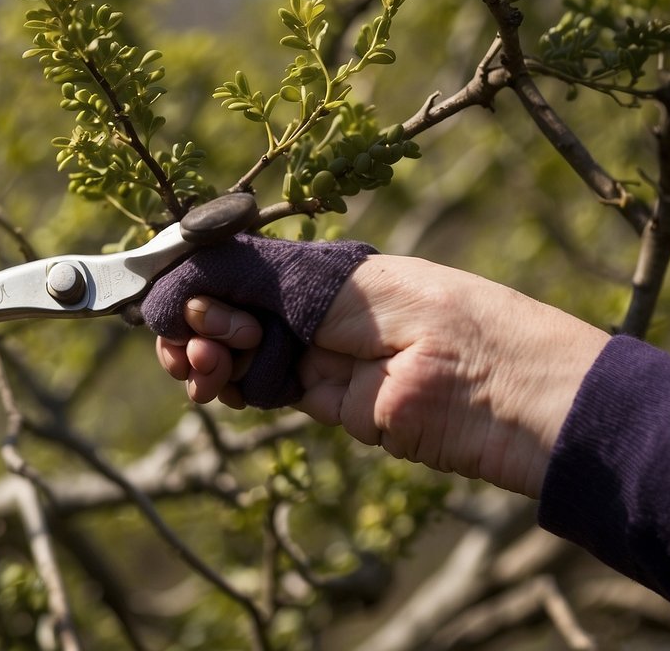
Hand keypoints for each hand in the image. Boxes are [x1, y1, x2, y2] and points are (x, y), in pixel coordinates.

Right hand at [154, 254, 608, 497]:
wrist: (503, 393)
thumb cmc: (435, 316)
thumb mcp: (344, 287)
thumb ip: (266, 280)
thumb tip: (193, 273)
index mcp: (325, 268)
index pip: (241, 268)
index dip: (199, 280)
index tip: (166, 293)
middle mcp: (317, 308)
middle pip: (230, 309)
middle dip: (196, 321)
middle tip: (195, 340)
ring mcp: (319, 355)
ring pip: (236, 349)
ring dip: (204, 355)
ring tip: (202, 366)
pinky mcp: (326, 402)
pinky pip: (258, 386)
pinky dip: (227, 384)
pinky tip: (213, 383)